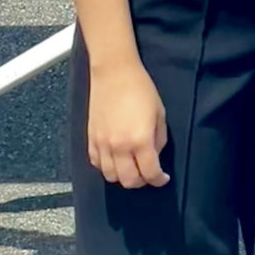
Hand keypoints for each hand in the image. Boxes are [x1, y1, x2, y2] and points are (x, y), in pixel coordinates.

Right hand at [87, 57, 168, 187]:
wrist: (114, 72)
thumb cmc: (141, 88)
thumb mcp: (159, 112)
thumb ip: (159, 138)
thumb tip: (155, 155)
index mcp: (140, 140)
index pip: (149, 172)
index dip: (158, 180)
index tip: (162, 178)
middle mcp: (120, 147)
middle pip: (129, 181)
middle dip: (141, 182)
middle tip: (148, 174)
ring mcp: (102, 144)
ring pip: (110, 177)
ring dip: (123, 177)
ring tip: (131, 168)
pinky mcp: (91, 139)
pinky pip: (96, 164)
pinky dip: (106, 168)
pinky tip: (114, 160)